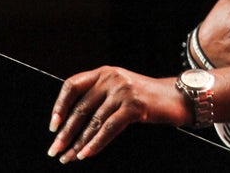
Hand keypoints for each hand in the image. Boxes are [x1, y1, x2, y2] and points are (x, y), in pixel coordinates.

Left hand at [47, 66, 187, 163]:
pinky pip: (109, 128)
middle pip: (81, 108)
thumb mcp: (120, 89)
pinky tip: (86, 154)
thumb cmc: (146, 97)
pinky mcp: (134, 106)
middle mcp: (111, 78)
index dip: (60, 106)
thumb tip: (72, 123)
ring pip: (93, 122)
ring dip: (78, 143)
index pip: (72, 85)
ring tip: (68, 157)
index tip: (53, 126)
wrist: (177, 98)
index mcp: (104, 72)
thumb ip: (99, 97)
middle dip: (66, 133)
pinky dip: (95, 144)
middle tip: (54, 150)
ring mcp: (123, 91)